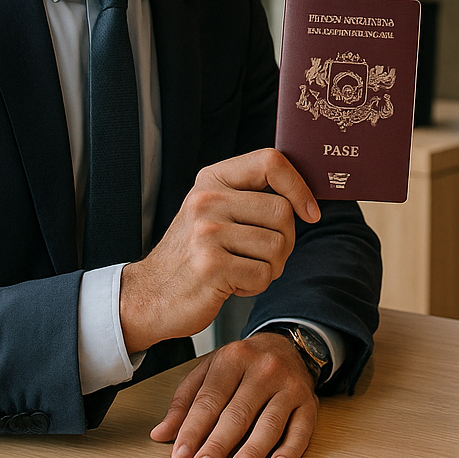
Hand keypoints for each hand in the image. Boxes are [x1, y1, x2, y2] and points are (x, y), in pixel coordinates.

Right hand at [119, 149, 319, 352]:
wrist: (149, 295)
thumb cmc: (193, 254)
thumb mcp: (213, 210)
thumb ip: (250, 196)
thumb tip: (307, 197)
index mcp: (212, 179)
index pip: (271, 162)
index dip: (299, 187)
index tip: (309, 212)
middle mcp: (207, 200)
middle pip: (282, 211)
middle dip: (285, 241)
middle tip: (262, 256)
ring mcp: (207, 232)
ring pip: (277, 245)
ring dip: (271, 267)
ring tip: (242, 270)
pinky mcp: (211, 266)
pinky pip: (263, 274)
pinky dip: (256, 286)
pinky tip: (232, 284)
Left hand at [149, 332, 318, 457]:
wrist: (287, 346)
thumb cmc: (243, 364)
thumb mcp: (209, 370)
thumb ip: (184, 401)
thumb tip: (161, 434)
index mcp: (233, 358)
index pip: (210, 399)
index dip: (193, 430)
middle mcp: (264, 369)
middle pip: (238, 412)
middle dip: (218, 444)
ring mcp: (289, 386)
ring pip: (270, 422)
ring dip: (253, 450)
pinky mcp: (309, 402)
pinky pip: (302, 428)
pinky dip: (291, 448)